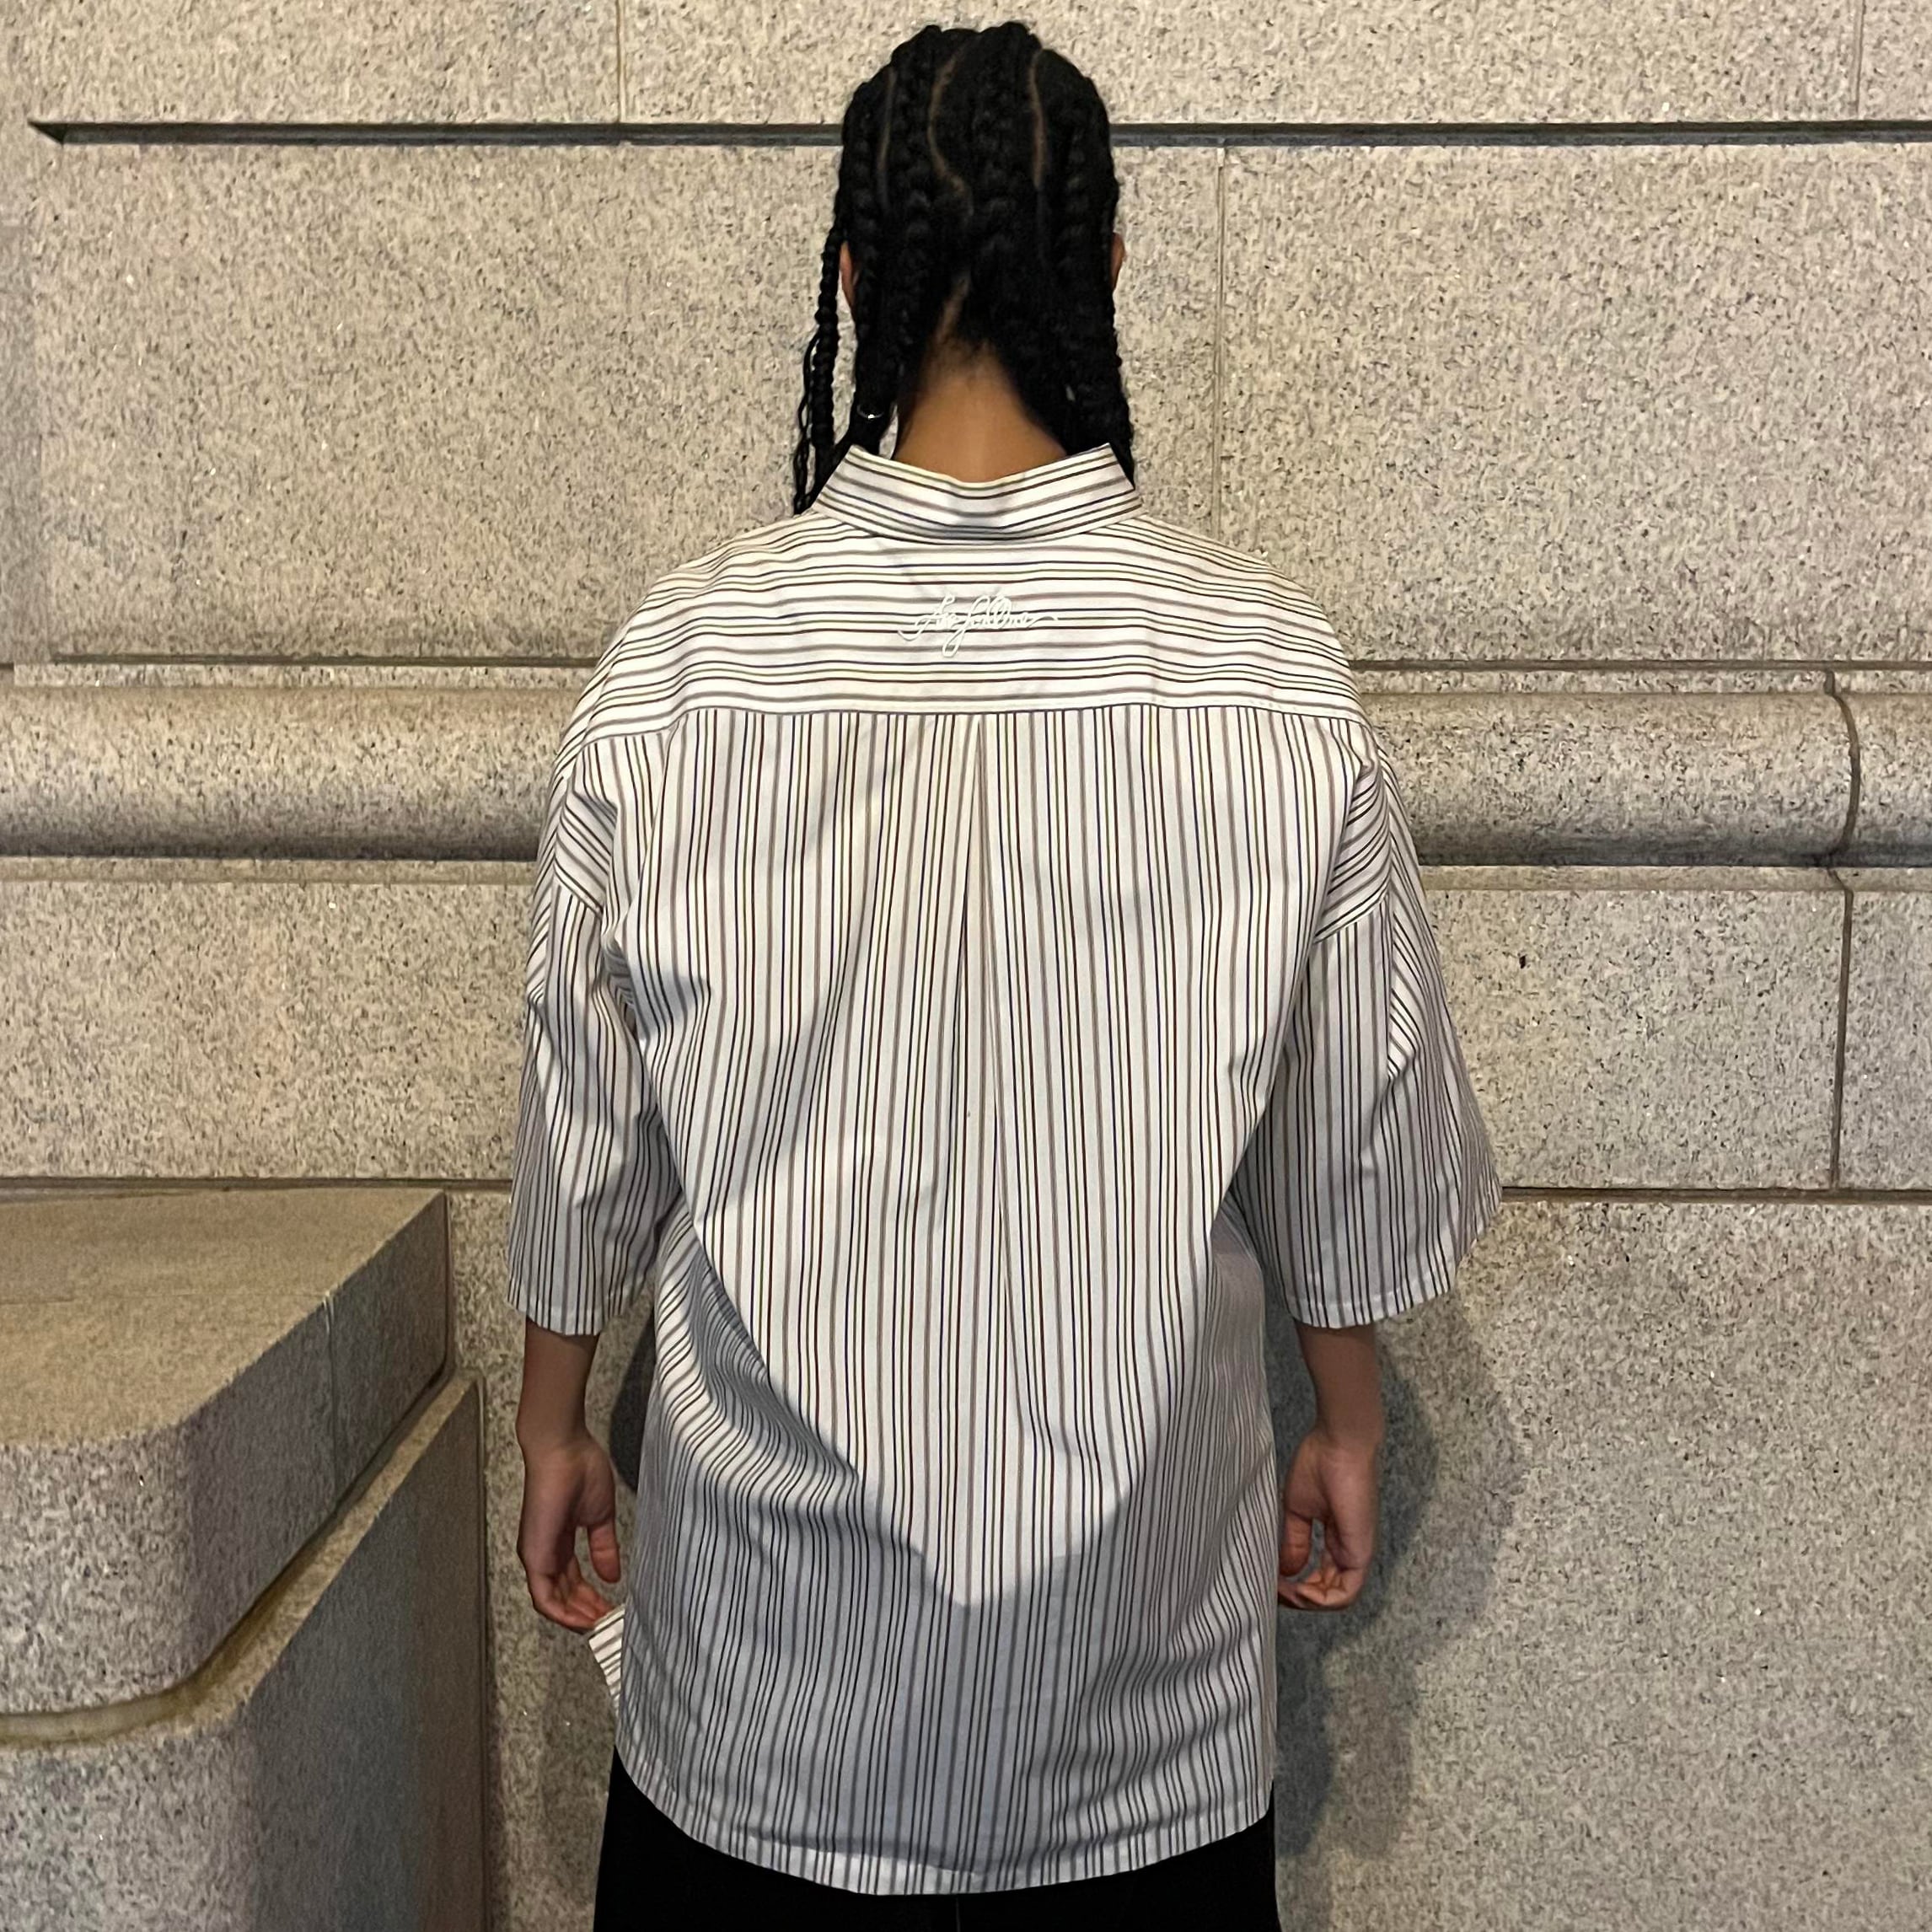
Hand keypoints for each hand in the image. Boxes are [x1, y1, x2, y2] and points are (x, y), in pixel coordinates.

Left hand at [515, 1423, 621, 1629]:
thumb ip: (603, 1547)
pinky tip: (584, 1621)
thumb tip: (611, 1574)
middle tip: (609, 1624)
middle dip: (587, 1613)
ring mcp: (536, 1556)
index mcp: (558, 1542)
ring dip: (577, 1618)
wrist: (563, 1447)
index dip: (592, 1600)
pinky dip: (563, 1614)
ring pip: (553, 1602)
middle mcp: (544, 1553)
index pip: (573, 1582)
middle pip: (564, 1596)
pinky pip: (544, 1598)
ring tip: (601, 1627)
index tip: (612, 1609)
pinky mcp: (534, 1556)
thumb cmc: (579, 1468)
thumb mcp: (599, 1516)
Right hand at [1278, 1422, 1378, 1610]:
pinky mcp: (1360, 1551)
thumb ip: (1294, 1542)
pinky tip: (1299, 1588)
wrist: (1340, 1442)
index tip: (1271, 1579)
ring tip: (1284, 1590)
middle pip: (1328, 1594)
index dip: (1296, 1587)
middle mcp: (1349, 1551)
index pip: (1321, 1580)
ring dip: (1308, 1602)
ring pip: (1338, 1598)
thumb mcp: (1298, 1509)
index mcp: (1337, 1540)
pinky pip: (1346, 1593)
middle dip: (1299, 1599)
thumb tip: (1286, 1571)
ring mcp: (1357, 1552)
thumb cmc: (1321, 1462)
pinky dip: (1321, 1599)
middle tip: (1273, 1589)